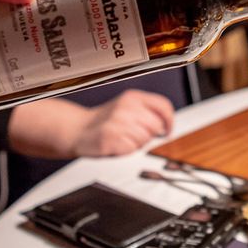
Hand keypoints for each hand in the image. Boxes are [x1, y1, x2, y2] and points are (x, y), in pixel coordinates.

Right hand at [7, 90, 173, 158]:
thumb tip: (166, 125)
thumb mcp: (128, 107)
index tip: (168, 130)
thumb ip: (148, 112)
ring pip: (145, 139)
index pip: (163, 106)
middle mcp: (126, 107)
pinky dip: (126, 150)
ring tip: (122, 138)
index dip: (169, 120)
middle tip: (133, 134)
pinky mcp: (111, 138)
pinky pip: (132, 149)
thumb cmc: (105, 121)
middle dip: (150, 134)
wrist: (78, 130)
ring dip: (137, 143)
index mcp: (132, 97)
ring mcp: (117, 122)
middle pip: (156, 126)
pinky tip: (116, 143)